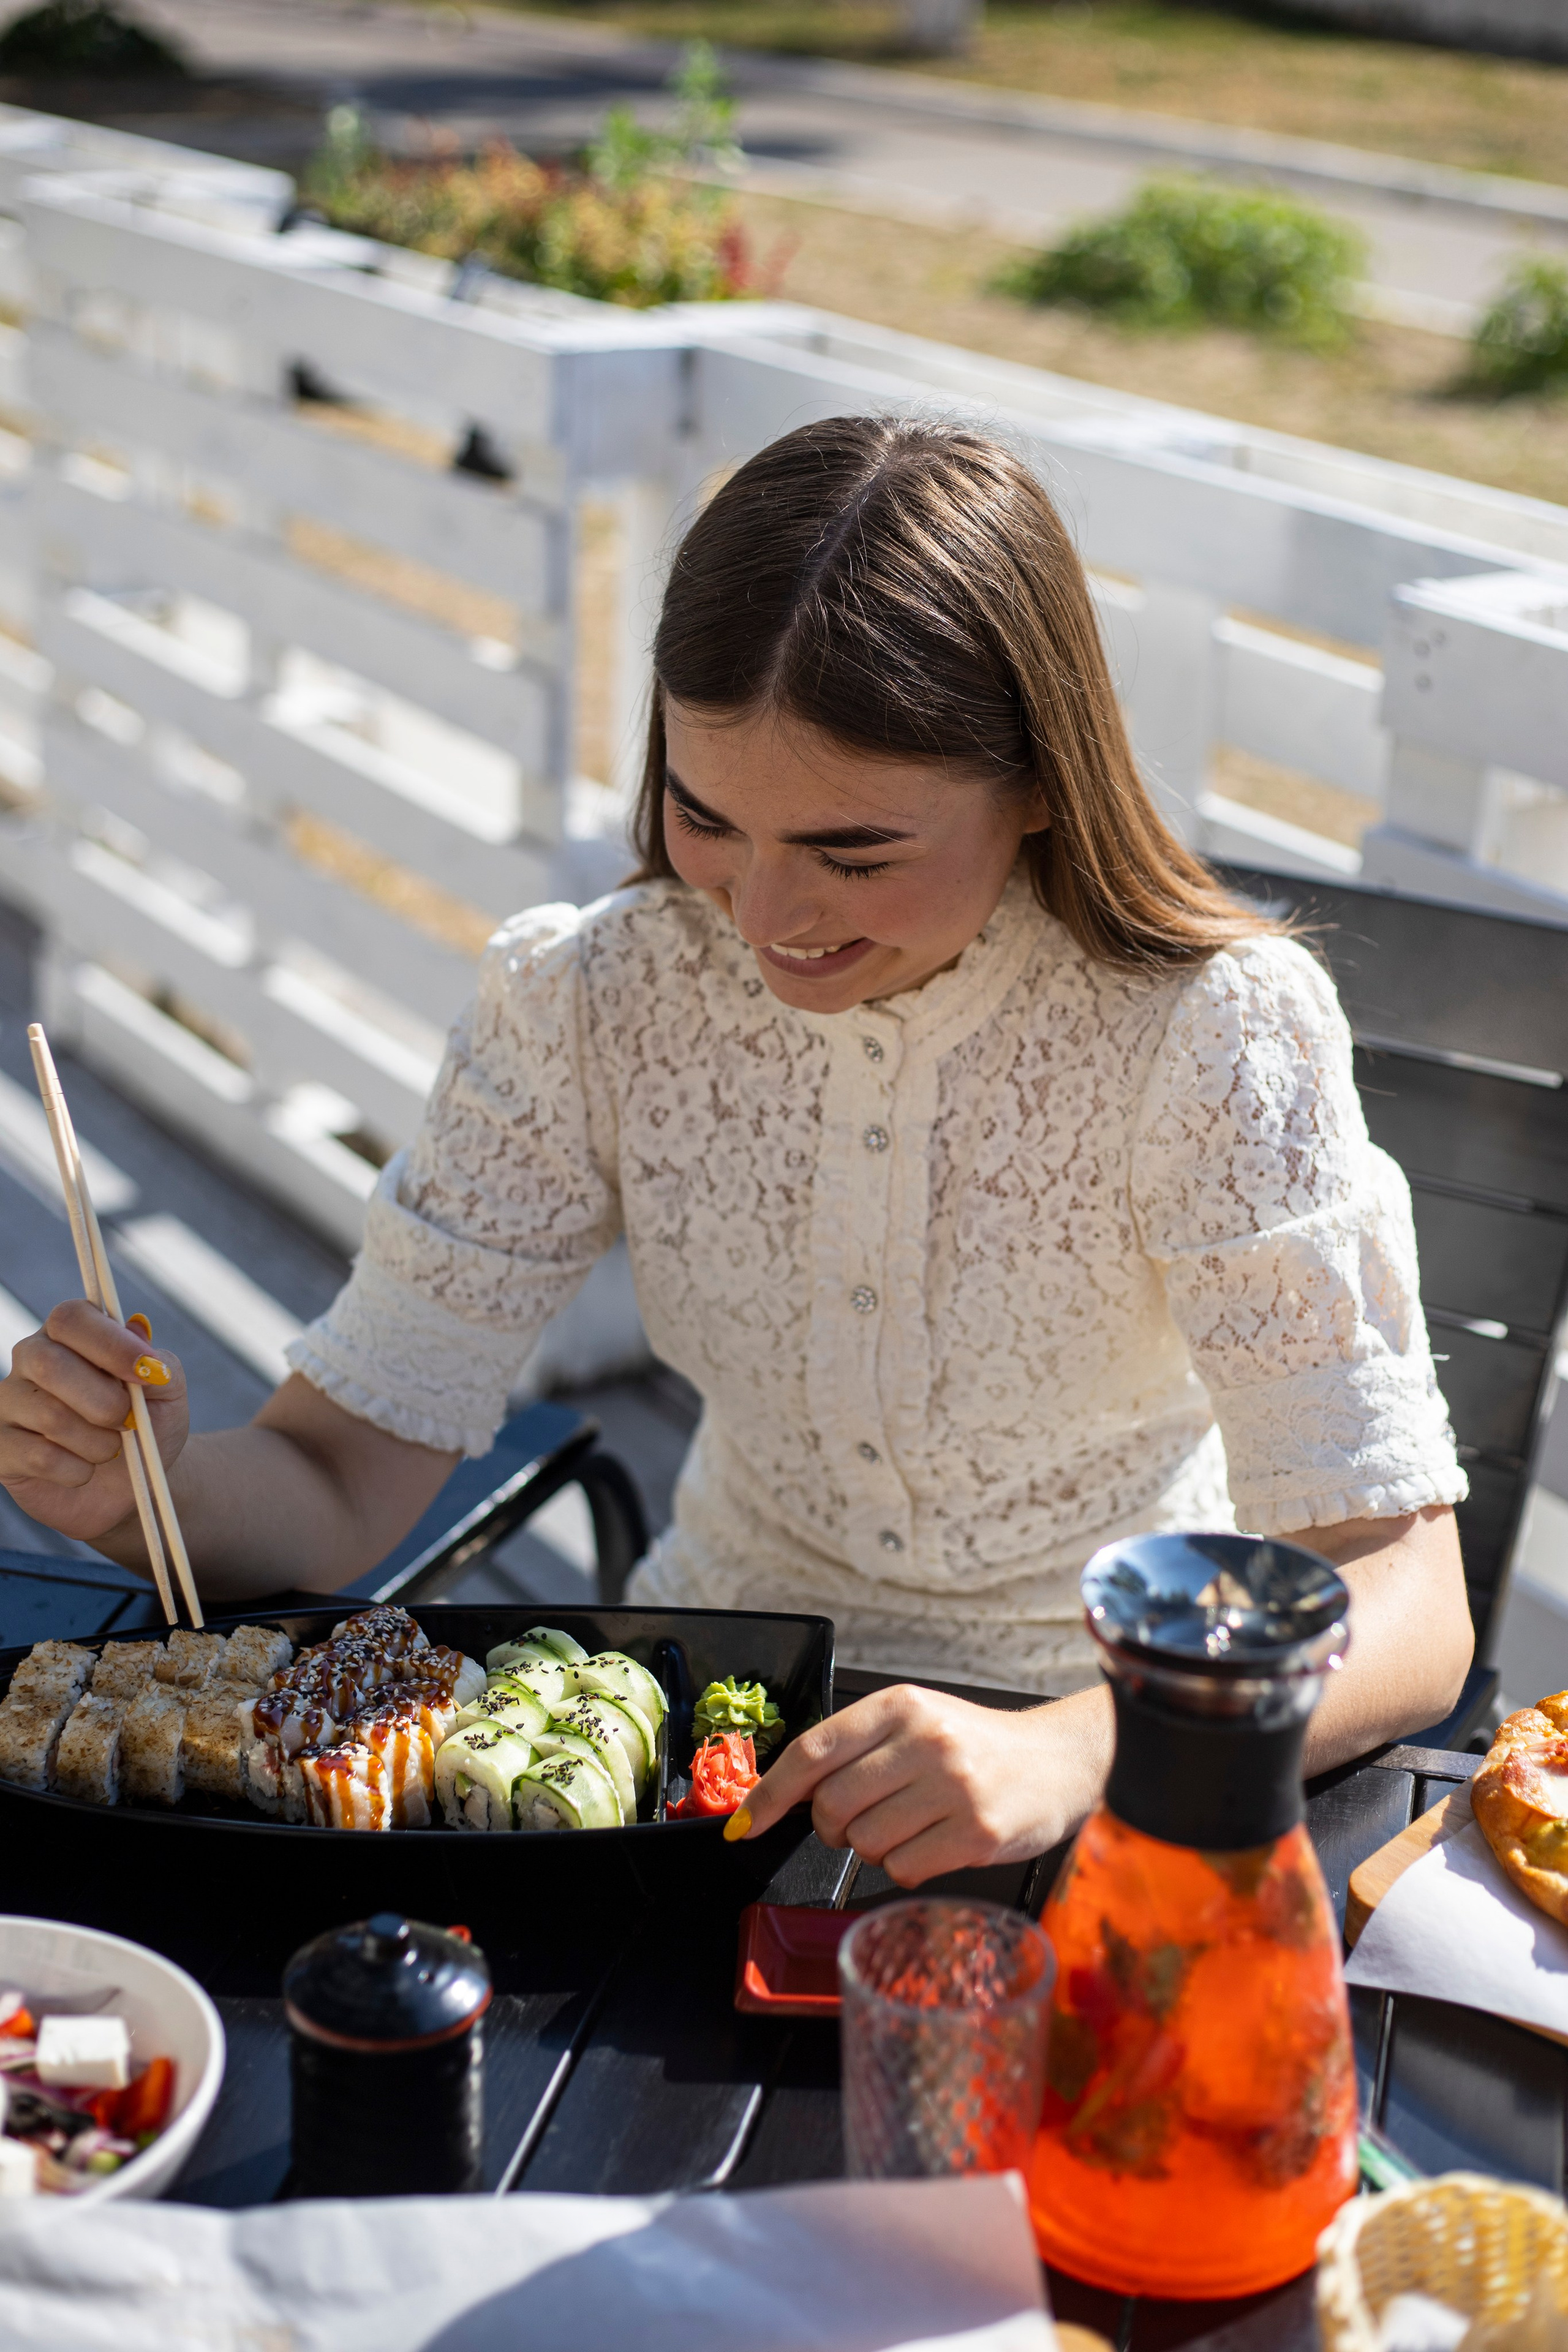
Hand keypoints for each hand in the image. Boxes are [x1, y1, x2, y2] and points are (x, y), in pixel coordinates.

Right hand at [0, 1299, 188, 1542]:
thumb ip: (159, 1363)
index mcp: (69, 1335)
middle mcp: (30, 1360)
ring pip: (50, 1416)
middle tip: (129, 1421)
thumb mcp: (167, 1392)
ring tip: (110, 1449)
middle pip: (49, 1364)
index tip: (146, 1371)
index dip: (110, 1343)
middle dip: (104, 1401)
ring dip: (99, 1442)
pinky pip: (39, 1457)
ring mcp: (9, 1403)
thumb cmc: (146, 1424)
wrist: (132, 1481)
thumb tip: (138, 1332)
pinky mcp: (1, 1448)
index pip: (71, 1319)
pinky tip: (85, 1469)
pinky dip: (78, 1470)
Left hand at [728, 1682, 1112, 1885]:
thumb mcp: (913, 1724)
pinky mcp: (976, 1834)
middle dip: (833, 1826)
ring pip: (864, 1843)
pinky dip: (906, 1866)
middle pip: (832, 1805)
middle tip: (861, 1819)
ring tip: (912, 1824)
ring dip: (874, 1846)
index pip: (812, 1751)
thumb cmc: (972, 1746)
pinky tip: (934, 1843)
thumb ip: (852, 1749)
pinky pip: (902, 1870)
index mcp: (900, 1706)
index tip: (744, 1823)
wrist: (1055, 1763)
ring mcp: (953, 1788)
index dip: (769, 1794)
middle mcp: (925, 1740)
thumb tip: (779, 1796)